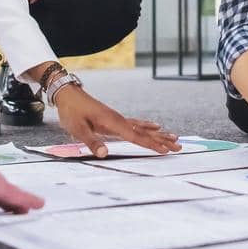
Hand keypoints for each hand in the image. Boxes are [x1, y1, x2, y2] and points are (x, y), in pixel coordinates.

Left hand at [52, 86, 180, 156]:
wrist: (69, 94)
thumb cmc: (72, 112)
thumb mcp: (78, 129)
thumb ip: (92, 141)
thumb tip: (104, 154)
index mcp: (113, 123)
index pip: (136, 137)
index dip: (151, 144)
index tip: (165, 150)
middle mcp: (119, 120)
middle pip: (145, 132)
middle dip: (162, 140)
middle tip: (179, 146)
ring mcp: (118, 118)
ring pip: (143, 128)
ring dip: (159, 134)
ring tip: (175, 138)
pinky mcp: (115, 118)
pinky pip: (136, 124)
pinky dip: (148, 127)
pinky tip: (155, 127)